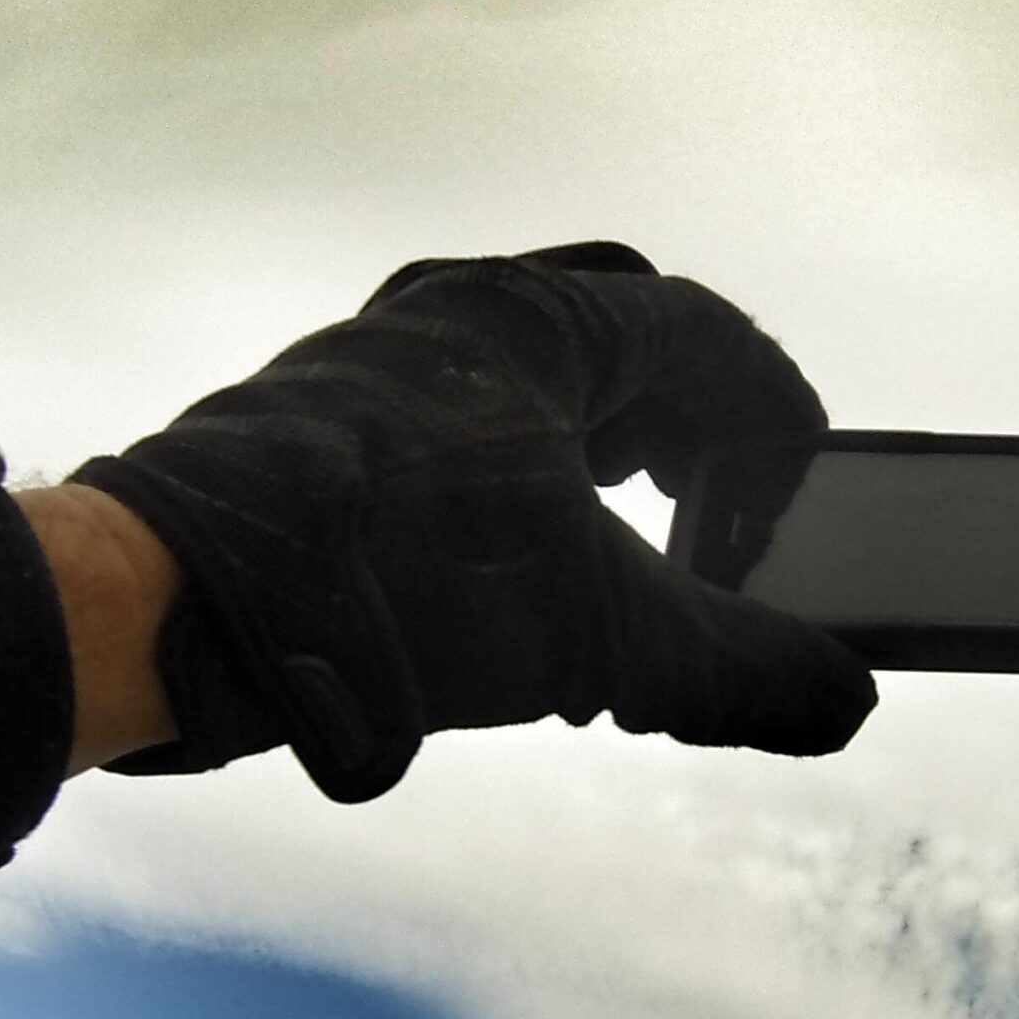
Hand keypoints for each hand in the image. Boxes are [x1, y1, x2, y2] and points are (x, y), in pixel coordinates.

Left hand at [73, 243, 875, 801]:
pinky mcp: (321, 437)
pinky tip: (513, 591)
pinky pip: (458, 436)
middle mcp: (455, 317)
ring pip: (531, 391)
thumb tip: (844, 700)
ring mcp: (377, 369)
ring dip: (604, 470)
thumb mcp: (602, 634)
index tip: (797, 500)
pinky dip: (521, 498)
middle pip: (621, 347)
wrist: (175, 606)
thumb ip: (736, 668)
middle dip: (691, 434)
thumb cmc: (390, 580)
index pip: (706, 337)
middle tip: (716, 517)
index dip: (775, 421)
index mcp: (539, 322)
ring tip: (628, 560)